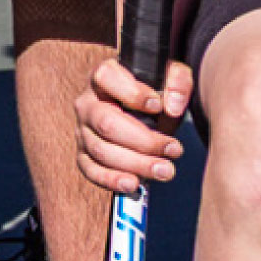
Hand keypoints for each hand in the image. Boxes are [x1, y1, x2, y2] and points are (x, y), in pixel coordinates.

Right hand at [74, 57, 194, 199]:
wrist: (144, 111)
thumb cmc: (155, 91)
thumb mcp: (171, 77)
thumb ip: (178, 82)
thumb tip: (172, 107)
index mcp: (103, 76)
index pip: (106, 78)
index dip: (132, 93)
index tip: (159, 106)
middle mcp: (87, 102)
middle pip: (106, 122)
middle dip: (143, 141)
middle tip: (173, 149)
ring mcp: (83, 130)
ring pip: (101, 150)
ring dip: (136, 164)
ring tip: (165, 170)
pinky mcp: (84, 153)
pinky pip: (90, 170)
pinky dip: (111, 180)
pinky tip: (134, 184)